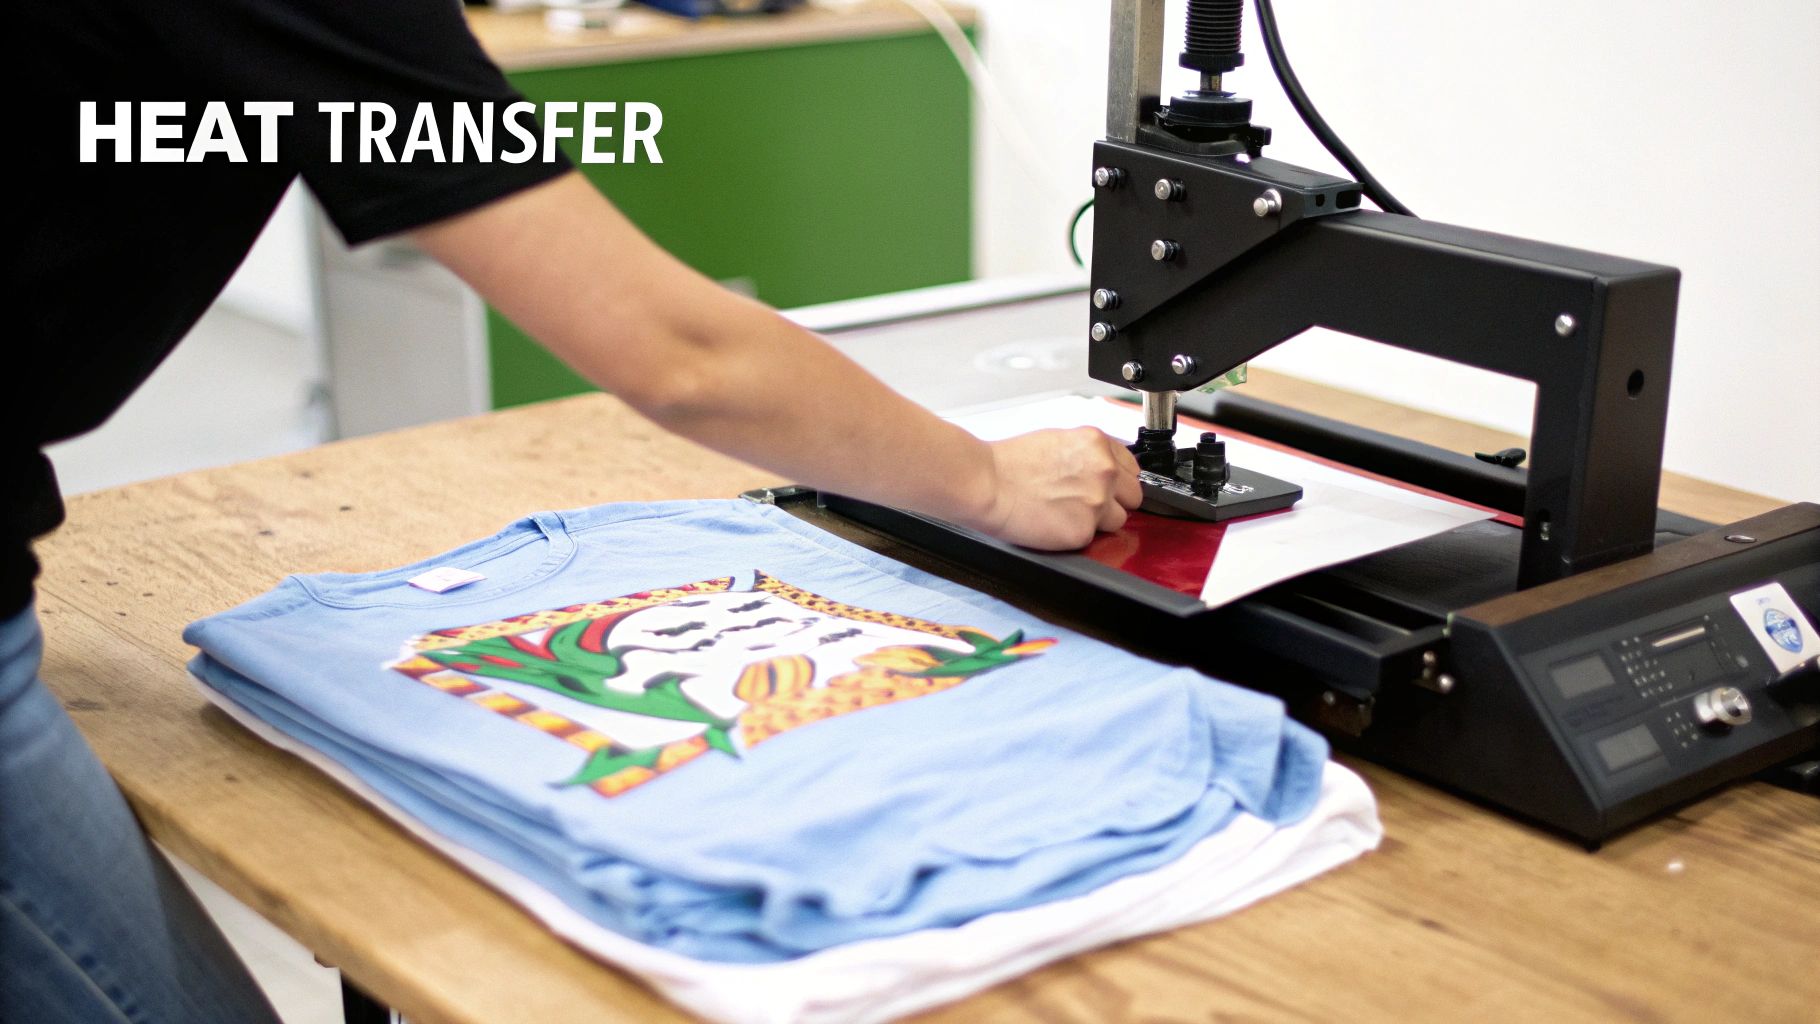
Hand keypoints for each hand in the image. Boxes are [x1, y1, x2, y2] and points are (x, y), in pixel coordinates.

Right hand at [969, 428, 1142, 549]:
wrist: (986, 483)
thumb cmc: (1009, 464)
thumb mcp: (1058, 440)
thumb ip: (1088, 454)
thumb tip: (1099, 469)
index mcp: (1098, 444)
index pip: (1132, 468)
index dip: (1116, 480)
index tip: (1104, 486)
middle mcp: (1104, 470)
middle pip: (1134, 495)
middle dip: (1114, 501)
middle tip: (1084, 502)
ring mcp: (1097, 501)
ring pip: (1118, 520)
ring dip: (1098, 521)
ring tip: (1066, 513)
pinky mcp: (1084, 530)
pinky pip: (1093, 538)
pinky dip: (1076, 535)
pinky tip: (1055, 523)